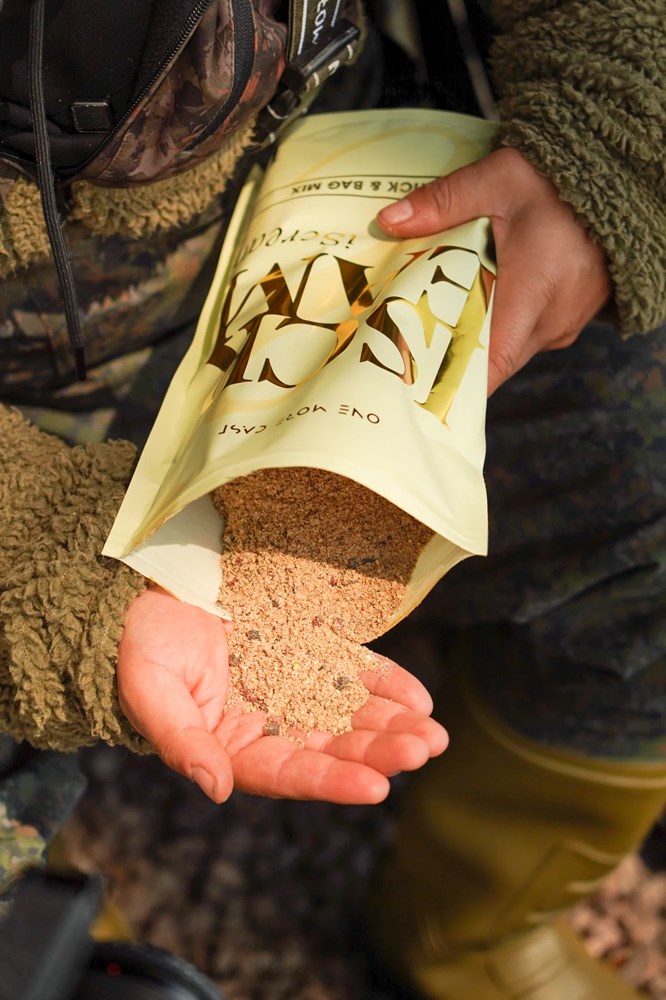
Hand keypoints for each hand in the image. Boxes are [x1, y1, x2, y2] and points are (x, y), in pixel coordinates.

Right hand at [117, 586, 446, 804]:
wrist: (151, 597)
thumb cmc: (142, 647)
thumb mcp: (151, 692)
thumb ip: (182, 741)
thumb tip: (215, 788)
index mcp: (235, 748)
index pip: (290, 774)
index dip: (332, 780)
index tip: (375, 787)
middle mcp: (273, 726)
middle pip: (334, 748)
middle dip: (380, 753)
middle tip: (422, 751)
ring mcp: (295, 690)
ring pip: (353, 716)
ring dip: (394, 726)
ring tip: (434, 734)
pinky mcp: (310, 653)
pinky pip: (355, 673)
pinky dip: (386, 684)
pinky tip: (418, 698)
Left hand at [377, 147, 612, 393]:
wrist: (617, 176)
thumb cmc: (559, 180)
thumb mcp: (497, 180)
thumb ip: (444, 202)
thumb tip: (390, 221)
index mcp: (533, 294)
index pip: (493, 363)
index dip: (456, 382)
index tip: (418, 391)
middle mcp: (552, 322)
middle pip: (493, 359)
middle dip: (453, 355)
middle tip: (408, 349)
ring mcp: (565, 323)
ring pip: (509, 347)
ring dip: (477, 337)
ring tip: (435, 324)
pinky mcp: (570, 316)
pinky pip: (528, 334)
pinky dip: (501, 324)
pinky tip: (475, 304)